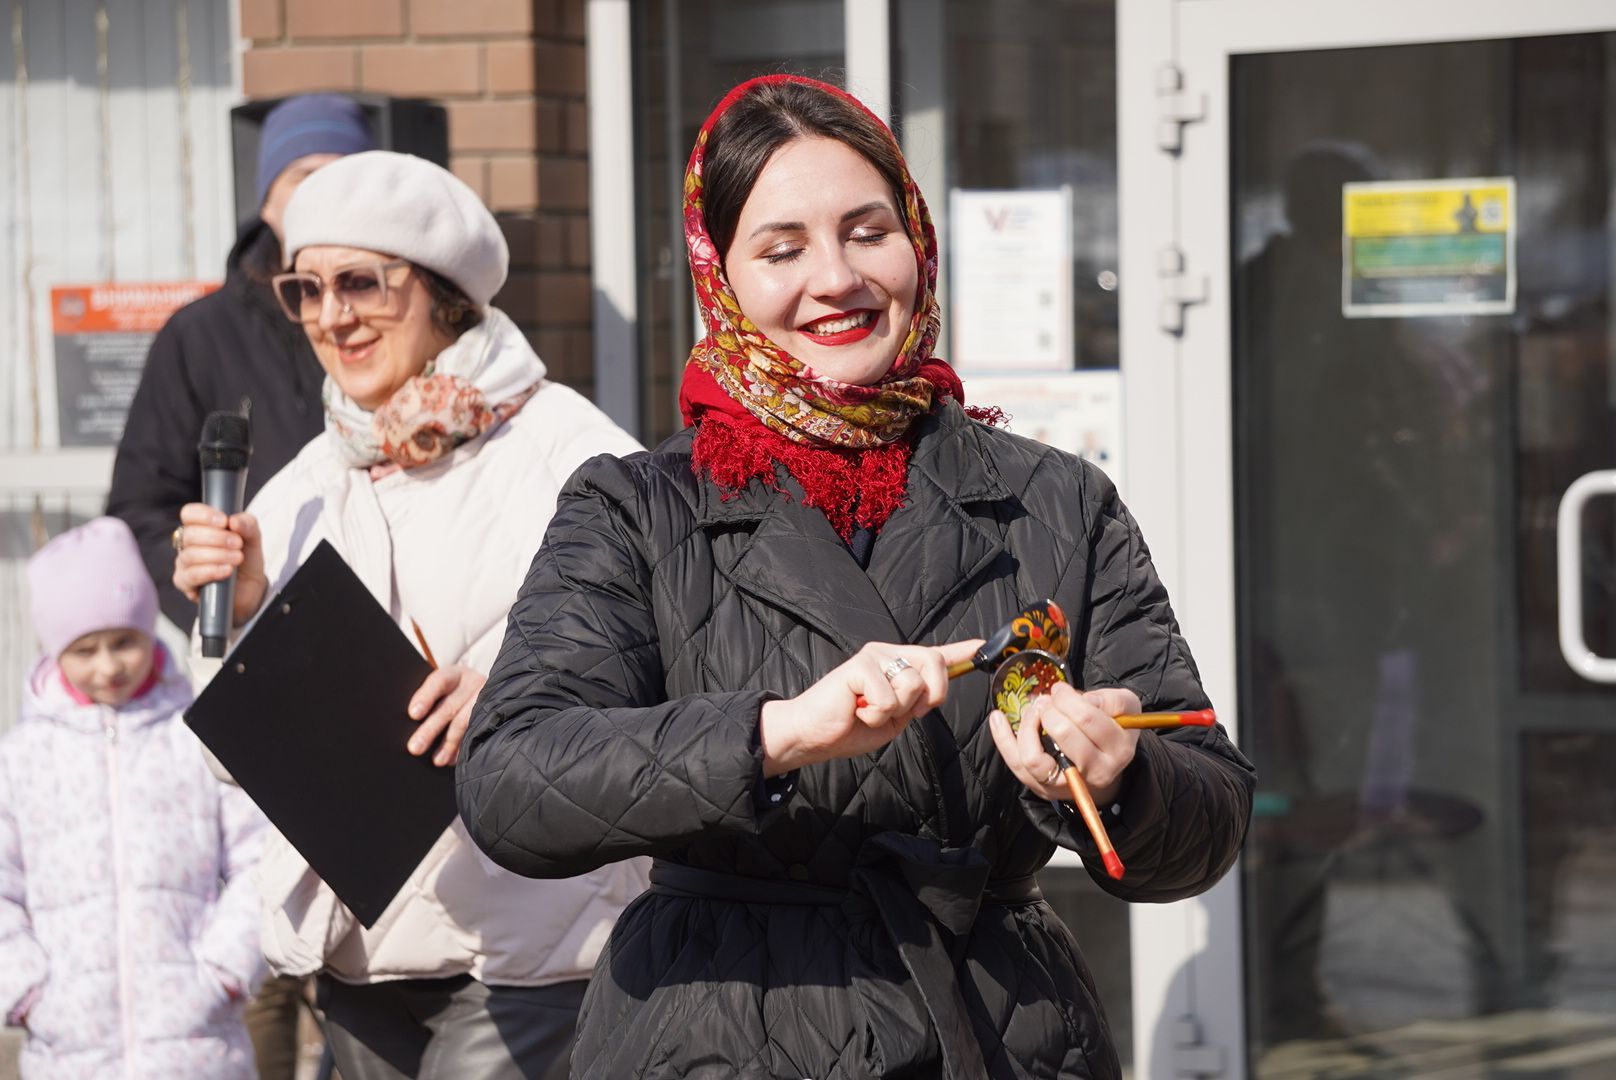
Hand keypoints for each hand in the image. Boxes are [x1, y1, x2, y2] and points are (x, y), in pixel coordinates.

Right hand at [171, 504, 266, 627]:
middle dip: (217, 537)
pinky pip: (191, 575)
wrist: (250, 587)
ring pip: (190, 555)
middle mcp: (188, 544)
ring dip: (217, 555)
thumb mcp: (253, 538)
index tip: (224, 521)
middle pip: (190, 534)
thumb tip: (234, 520)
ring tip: (237, 558)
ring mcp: (184, 564)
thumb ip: (247, 524)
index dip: (204, 515)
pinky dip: (211, 571)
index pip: (189, 514)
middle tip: (237, 543)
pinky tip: (227, 570)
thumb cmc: (246, 559)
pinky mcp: (185, 583)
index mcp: (200, 527)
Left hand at [407, 664, 486, 766]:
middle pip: (449, 708)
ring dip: (449, 744)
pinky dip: (464, 748)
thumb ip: (430, 701)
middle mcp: (472, 684)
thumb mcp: (445, 689)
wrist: (486, 693)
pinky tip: (453, 760)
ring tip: (437, 760)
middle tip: (415, 748)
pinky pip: (478, 734)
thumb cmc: (456, 693)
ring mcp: (486, 699)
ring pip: (464, 723)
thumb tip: (411, 720)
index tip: (413, 714)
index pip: (439, 682)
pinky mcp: (496, 714)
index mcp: (455, 675)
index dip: (426, 697)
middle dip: (430, 730)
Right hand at [759, 639, 982, 776]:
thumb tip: (934, 692)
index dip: (963, 651)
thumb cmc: (850, 727)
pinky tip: (857, 710)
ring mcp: (873, 656)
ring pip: (913, 684)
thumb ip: (915, 701)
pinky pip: (889, 696)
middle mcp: (888, 653)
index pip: (936, 655)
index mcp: (899, 666)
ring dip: (894, 711)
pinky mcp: (859, 665)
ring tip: (869, 711)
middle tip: (903, 712)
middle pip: (934, 663)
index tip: (986, 646)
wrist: (812, 735)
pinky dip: (876, 714)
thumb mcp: (894, 717)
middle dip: (930, 695)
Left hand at [988, 684, 1141, 804]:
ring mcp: (1065, 784)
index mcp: (1118, 750)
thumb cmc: (1110, 729)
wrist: (1103, 765)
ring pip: (1033, 757)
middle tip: (1048, 700)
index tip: (1061, 690)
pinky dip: (1002, 739)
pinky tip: (997, 717)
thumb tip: (1084, 699)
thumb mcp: (1124, 709)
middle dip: (1050, 708)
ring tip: (1034, 709)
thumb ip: (1112, 699)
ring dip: (1027, 724)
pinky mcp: (1042, 787)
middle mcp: (1095, 772)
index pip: (1087, 718)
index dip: (1068, 698)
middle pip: (1062, 734)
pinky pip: (1016, 764)